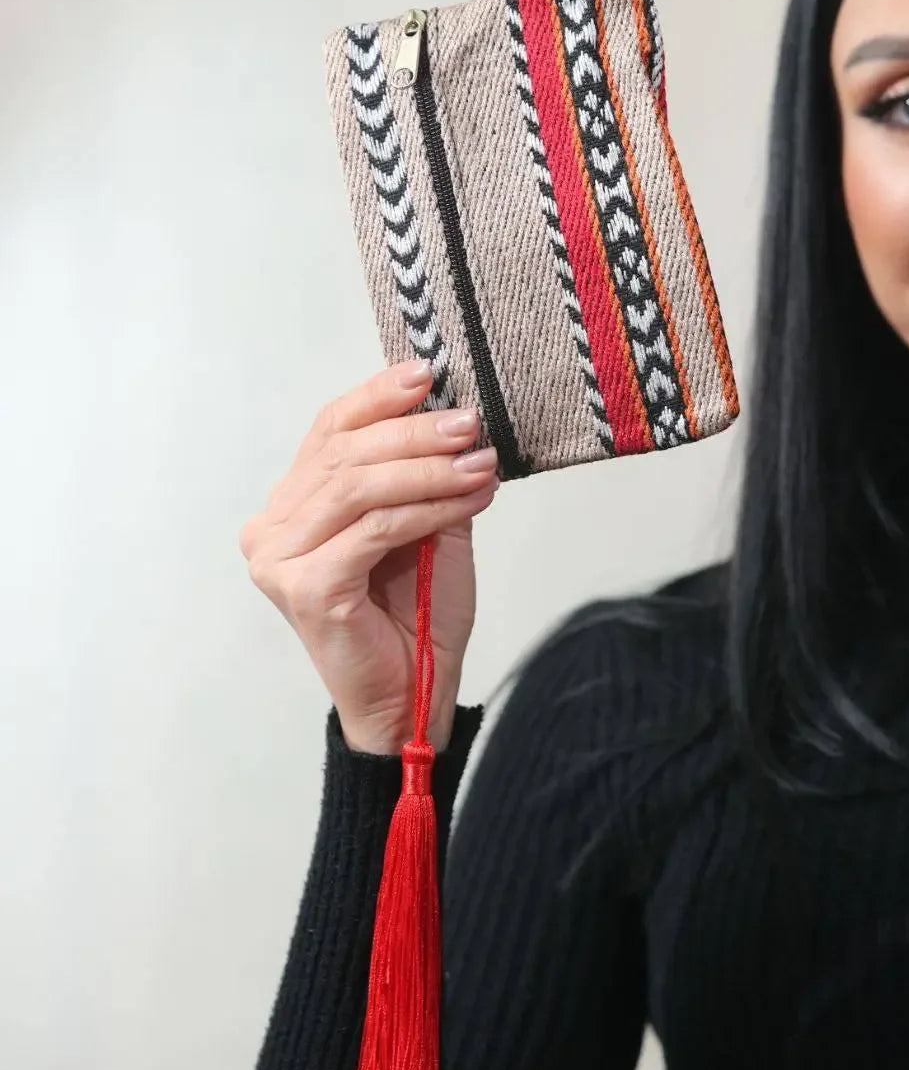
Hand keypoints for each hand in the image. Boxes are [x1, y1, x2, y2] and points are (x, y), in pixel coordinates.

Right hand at [238, 360, 497, 753]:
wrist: (412, 696)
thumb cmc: (414, 615)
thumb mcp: (426, 528)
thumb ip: (424, 479)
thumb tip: (452, 416)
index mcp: (291, 507)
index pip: (329, 433)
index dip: (376, 398)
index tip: (426, 373)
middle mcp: (271, 528)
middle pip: (344, 455)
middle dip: (413, 433)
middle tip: (469, 423)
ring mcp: (280, 559)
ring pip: (359, 487)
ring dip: (427, 468)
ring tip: (478, 459)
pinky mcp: (305, 588)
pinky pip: (375, 528)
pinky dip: (426, 507)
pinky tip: (468, 497)